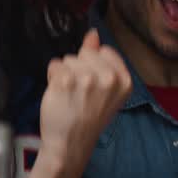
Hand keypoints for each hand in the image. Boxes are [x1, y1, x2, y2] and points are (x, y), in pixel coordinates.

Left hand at [38, 30, 132, 170]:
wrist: (71, 143)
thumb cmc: (87, 116)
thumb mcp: (104, 88)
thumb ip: (100, 58)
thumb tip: (93, 34)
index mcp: (124, 80)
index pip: (104, 51)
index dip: (93, 66)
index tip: (94, 86)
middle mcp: (108, 78)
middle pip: (84, 53)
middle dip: (78, 68)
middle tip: (80, 93)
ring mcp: (86, 79)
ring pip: (68, 59)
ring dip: (64, 74)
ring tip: (70, 95)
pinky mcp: (65, 81)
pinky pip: (54, 65)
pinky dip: (52, 78)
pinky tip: (59, 94)